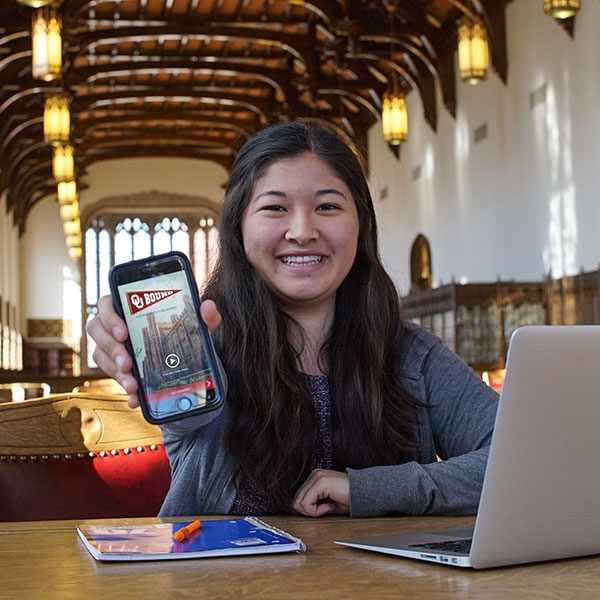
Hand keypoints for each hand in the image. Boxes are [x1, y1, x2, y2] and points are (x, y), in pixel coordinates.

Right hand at [86, 295, 221, 408]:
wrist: (185, 362)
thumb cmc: (182, 334)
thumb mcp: (196, 327)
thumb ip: (204, 316)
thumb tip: (208, 306)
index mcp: (129, 307)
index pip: (108, 304)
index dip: (110, 317)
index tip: (123, 332)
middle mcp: (114, 325)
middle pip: (97, 330)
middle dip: (112, 348)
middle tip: (128, 363)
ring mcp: (112, 346)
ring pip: (101, 355)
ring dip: (115, 370)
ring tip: (132, 384)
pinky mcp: (116, 367)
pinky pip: (112, 377)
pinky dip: (123, 388)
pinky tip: (135, 398)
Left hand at [292, 469, 349, 516]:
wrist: (364, 493)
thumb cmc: (349, 498)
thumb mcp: (326, 503)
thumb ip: (313, 504)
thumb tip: (299, 510)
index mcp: (315, 478)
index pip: (298, 498)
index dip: (308, 510)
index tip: (323, 510)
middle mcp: (314, 475)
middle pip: (296, 501)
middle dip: (309, 511)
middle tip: (326, 510)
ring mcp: (316, 477)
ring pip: (299, 503)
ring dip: (313, 511)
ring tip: (328, 507)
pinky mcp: (320, 482)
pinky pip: (306, 504)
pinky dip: (316, 511)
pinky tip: (329, 507)